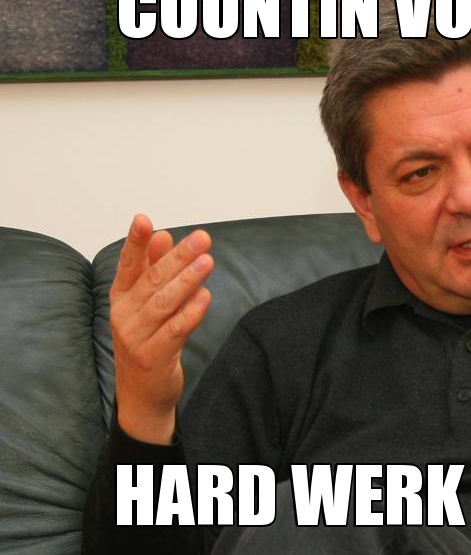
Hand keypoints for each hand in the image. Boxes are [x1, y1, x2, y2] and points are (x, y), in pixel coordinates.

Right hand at [110, 214, 213, 444]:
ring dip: (188, 280)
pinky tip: (205, 296)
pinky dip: (191, 312)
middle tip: (202, 238)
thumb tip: (163, 235)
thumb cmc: (147, 339)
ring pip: (164, 303)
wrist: (141, 394)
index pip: (129, 264)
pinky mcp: (154, 356)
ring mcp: (137, 337)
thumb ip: (153, 269)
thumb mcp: (146, 304)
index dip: (136, 242)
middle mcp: (124, 314)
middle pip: (153, 280)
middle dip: (178, 257)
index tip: (144, 220)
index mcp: (121, 296)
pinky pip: (175, 330)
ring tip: (207, 261)